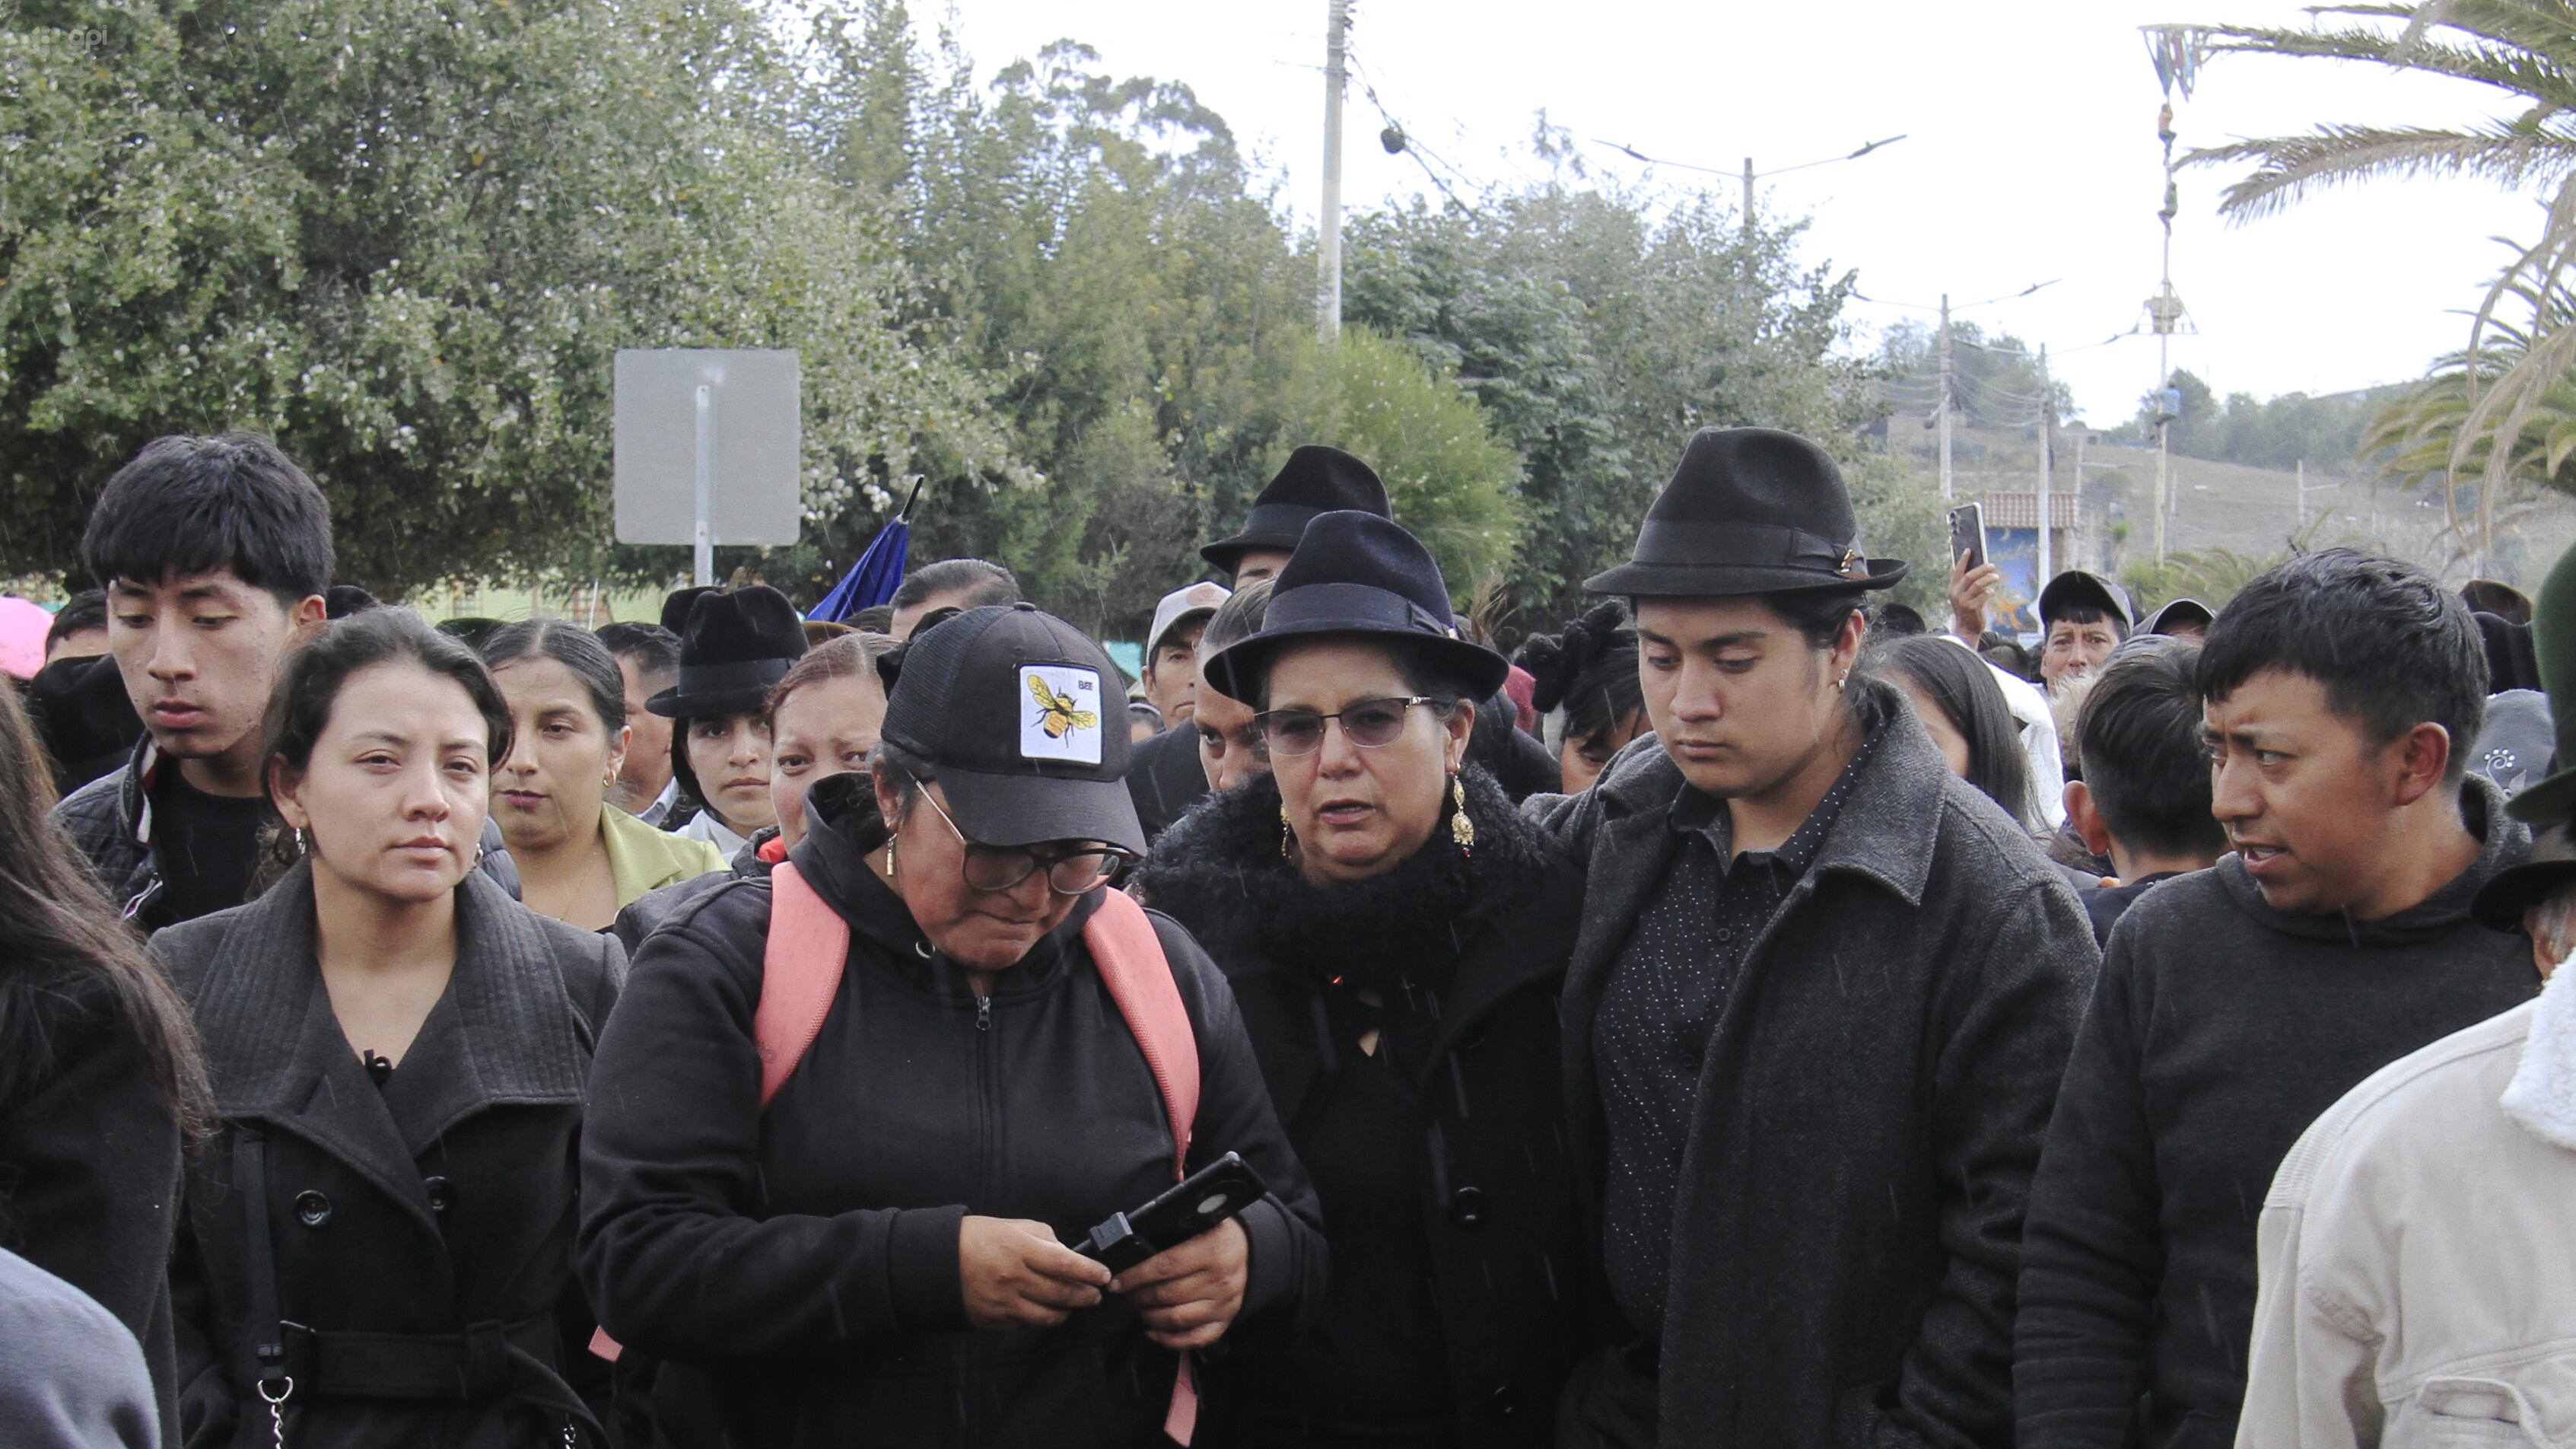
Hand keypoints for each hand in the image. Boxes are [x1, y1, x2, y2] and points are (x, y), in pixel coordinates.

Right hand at [959, 1216, 1109, 1330]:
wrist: (938, 1261)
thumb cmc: (977, 1238)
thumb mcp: (1013, 1226)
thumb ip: (1045, 1239)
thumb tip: (1068, 1255)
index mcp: (1019, 1249)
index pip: (1065, 1264)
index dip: (1089, 1272)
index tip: (1104, 1275)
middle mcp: (1013, 1278)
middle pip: (1061, 1294)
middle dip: (1085, 1296)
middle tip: (1095, 1294)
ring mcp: (1003, 1303)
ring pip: (1047, 1317)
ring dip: (1066, 1312)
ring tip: (1073, 1305)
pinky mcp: (993, 1320)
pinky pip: (1026, 1325)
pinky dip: (1040, 1319)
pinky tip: (1044, 1310)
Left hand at [1110, 1217, 1249, 1351]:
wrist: (1250, 1249)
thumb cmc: (1215, 1234)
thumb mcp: (1200, 1219)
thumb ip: (1175, 1220)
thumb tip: (1146, 1224)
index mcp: (1213, 1249)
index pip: (1165, 1266)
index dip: (1135, 1275)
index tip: (1116, 1280)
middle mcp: (1221, 1279)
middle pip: (1166, 1294)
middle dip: (1138, 1295)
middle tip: (1125, 1292)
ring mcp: (1224, 1303)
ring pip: (1175, 1319)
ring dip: (1149, 1316)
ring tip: (1138, 1306)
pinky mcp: (1226, 1320)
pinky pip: (1194, 1339)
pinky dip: (1169, 1340)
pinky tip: (1152, 1331)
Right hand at [1949, 550, 2003, 641]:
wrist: (1967, 629)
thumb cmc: (1966, 609)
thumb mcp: (1960, 595)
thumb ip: (1959, 582)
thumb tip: (1956, 565)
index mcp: (1952, 588)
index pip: (1957, 571)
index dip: (1963, 559)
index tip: (1969, 549)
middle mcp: (1956, 594)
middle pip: (1970, 576)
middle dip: (1982, 569)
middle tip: (1992, 565)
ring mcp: (1963, 601)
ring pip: (1978, 585)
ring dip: (1989, 579)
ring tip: (1996, 577)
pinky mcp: (1972, 608)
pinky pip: (1984, 596)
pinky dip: (1989, 592)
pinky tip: (1992, 592)